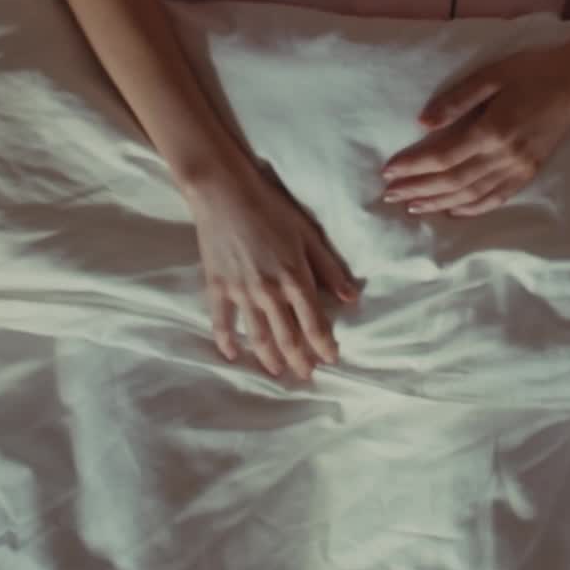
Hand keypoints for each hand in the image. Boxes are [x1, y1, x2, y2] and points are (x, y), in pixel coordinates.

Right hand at [188, 157, 362, 383]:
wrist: (224, 193)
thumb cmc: (271, 208)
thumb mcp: (308, 234)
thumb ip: (329, 268)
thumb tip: (351, 297)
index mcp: (295, 278)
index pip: (314, 323)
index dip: (324, 346)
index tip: (331, 359)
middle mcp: (270, 292)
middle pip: (288, 337)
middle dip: (300, 361)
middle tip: (307, 376)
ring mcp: (241, 292)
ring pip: (258, 337)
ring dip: (270, 358)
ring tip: (278, 372)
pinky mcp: (217, 288)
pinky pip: (222, 323)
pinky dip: (227, 342)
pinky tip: (233, 356)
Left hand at [380, 41, 569, 217]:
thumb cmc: (531, 71)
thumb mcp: (491, 74)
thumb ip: (457, 99)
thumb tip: (422, 123)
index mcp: (492, 130)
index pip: (443, 156)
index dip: (413, 166)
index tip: (388, 172)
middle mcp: (504, 156)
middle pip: (452, 181)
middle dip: (418, 189)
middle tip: (390, 196)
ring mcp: (518, 168)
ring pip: (471, 195)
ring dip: (438, 203)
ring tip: (412, 207)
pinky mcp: (528, 173)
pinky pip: (496, 198)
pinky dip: (472, 209)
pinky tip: (452, 212)